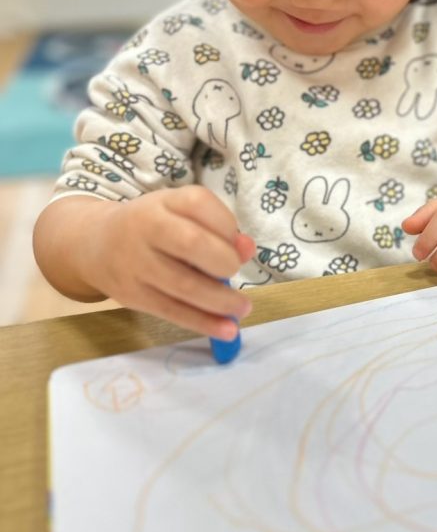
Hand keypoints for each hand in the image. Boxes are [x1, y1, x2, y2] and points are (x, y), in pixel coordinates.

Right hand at [78, 186, 255, 338]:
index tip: (236, 241)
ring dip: (221, 301)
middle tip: (235, 271)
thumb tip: (247, 248)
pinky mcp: (132, 296)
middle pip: (192, 243)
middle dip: (224, 262)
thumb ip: (217, 226)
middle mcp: (146, 228)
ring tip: (242, 309)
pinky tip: (227, 330)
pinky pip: (173, 312)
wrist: (93, 244)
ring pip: (184, 285)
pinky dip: (204, 323)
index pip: (198, 203)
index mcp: (162, 201)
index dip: (226, 224)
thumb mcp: (179, 213)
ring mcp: (136, 264)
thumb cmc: (151, 225)